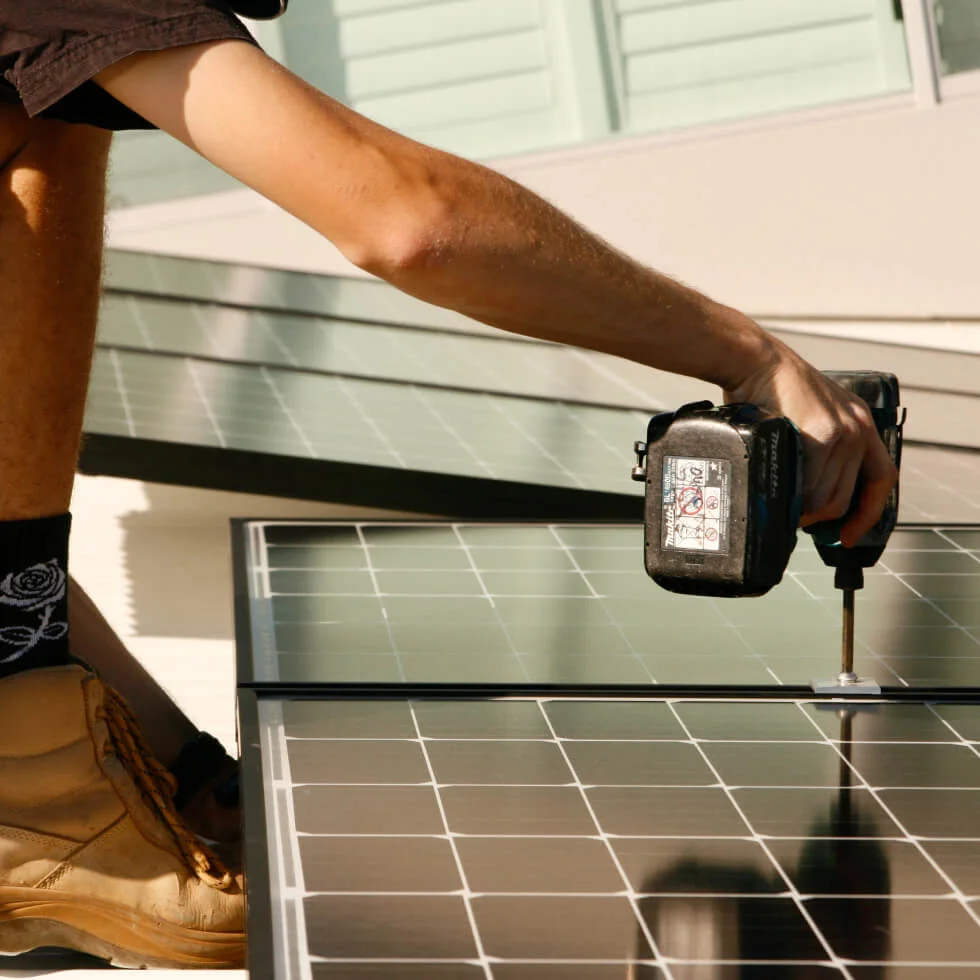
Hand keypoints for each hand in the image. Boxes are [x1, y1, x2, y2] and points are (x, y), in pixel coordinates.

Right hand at [725, 338, 896, 546]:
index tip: (850, 534)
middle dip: (824, 519)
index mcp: (858, 423)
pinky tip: (782, 497)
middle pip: (849, 496)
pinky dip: (797, 500)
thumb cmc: (769, 387)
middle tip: (801, 524)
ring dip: (806, 512)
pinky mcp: (824, 434)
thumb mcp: (807, 415)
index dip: (868, 513)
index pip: (880, 479)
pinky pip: (812, 485)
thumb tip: (802, 491)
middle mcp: (859, 428)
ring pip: (830, 497)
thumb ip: (814, 448)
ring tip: (786, 509)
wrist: (756, 362)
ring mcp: (844, 431)